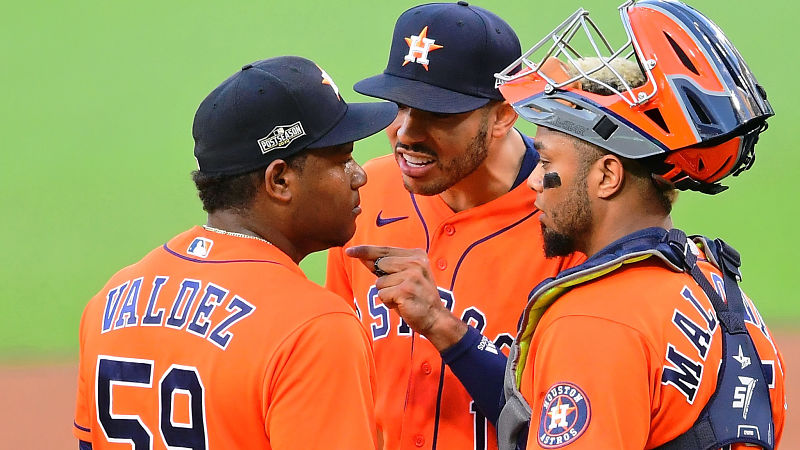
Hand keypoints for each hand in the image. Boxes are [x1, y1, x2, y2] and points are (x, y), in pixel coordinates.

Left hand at [345, 245, 466, 350]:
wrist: (435, 318)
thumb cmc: (416, 298)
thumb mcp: (403, 277)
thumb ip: (384, 266)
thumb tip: (362, 256)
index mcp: (416, 255)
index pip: (385, 250)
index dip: (365, 250)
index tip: (350, 251)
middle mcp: (415, 262)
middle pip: (379, 265)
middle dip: (382, 279)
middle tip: (401, 289)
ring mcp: (411, 275)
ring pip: (379, 282)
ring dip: (386, 293)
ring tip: (403, 298)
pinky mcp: (405, 290)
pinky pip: (382, 295)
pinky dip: (388, 302)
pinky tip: (402, 304)